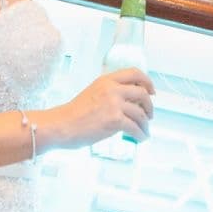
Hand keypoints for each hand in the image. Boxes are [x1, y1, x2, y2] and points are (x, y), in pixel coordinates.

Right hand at [39, 68, 154, 149]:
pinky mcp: (114, 120)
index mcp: (106, 80)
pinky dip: (141, 134)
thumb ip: (110, 93)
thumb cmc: (74, 113)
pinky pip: (135, 127)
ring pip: (141, 113)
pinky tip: (141, 138)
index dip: (147, 82)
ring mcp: (114, 104)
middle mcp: (112, 89)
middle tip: (150, 114)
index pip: (134, 73)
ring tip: (145, 130)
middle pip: (142, 93)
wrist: (61, 125)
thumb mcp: (93, 93)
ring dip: (146, 123)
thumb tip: (129, 102)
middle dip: (149, 105)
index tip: (151, 91)